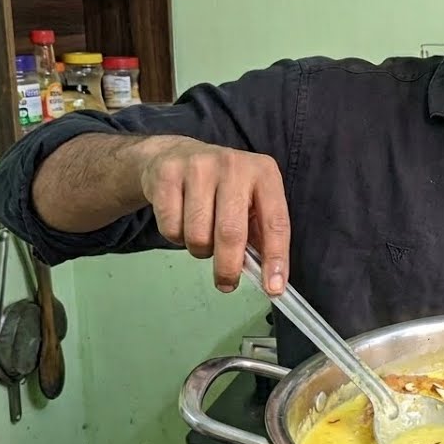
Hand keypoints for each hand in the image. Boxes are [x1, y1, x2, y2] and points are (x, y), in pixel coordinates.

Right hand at [139, 138, 289, 294]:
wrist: (176, 155)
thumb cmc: (223, 187)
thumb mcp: (251, 202)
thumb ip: (261, 236)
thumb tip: (269, 278)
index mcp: (264, 173)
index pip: (275, 222)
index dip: (275, 258)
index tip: (274, 288)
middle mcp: (234, 165)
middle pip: (231, 232)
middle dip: (228, 267)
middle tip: (227, 283)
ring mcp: (198, 167)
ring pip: (198, 235)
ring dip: (200, 250)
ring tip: (203, 236)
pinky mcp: (167, 175)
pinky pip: (171, 229)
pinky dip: (176, 237)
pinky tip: (182, 221)